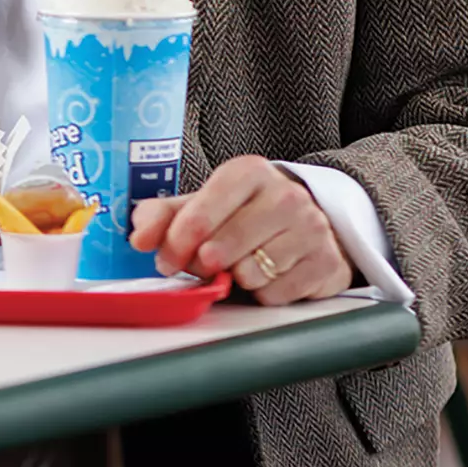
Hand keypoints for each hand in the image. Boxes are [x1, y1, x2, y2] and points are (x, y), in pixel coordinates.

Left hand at [129, 156, 352, 305]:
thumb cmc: (242, 214)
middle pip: (221, 249)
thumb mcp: (200, 205)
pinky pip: (277, 293)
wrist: (306, 223)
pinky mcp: (327, 262)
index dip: (175, 244)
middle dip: (203, 265)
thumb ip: (161, 216)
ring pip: (251, 272)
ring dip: (236, 279)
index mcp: (247, 173)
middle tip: (204, 265)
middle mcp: (285, 194)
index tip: (166, 260)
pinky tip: (267, 275)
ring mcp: (312, 227)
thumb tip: (140, 237)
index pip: (199, 215)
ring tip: (240, 264)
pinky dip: (263, 293)